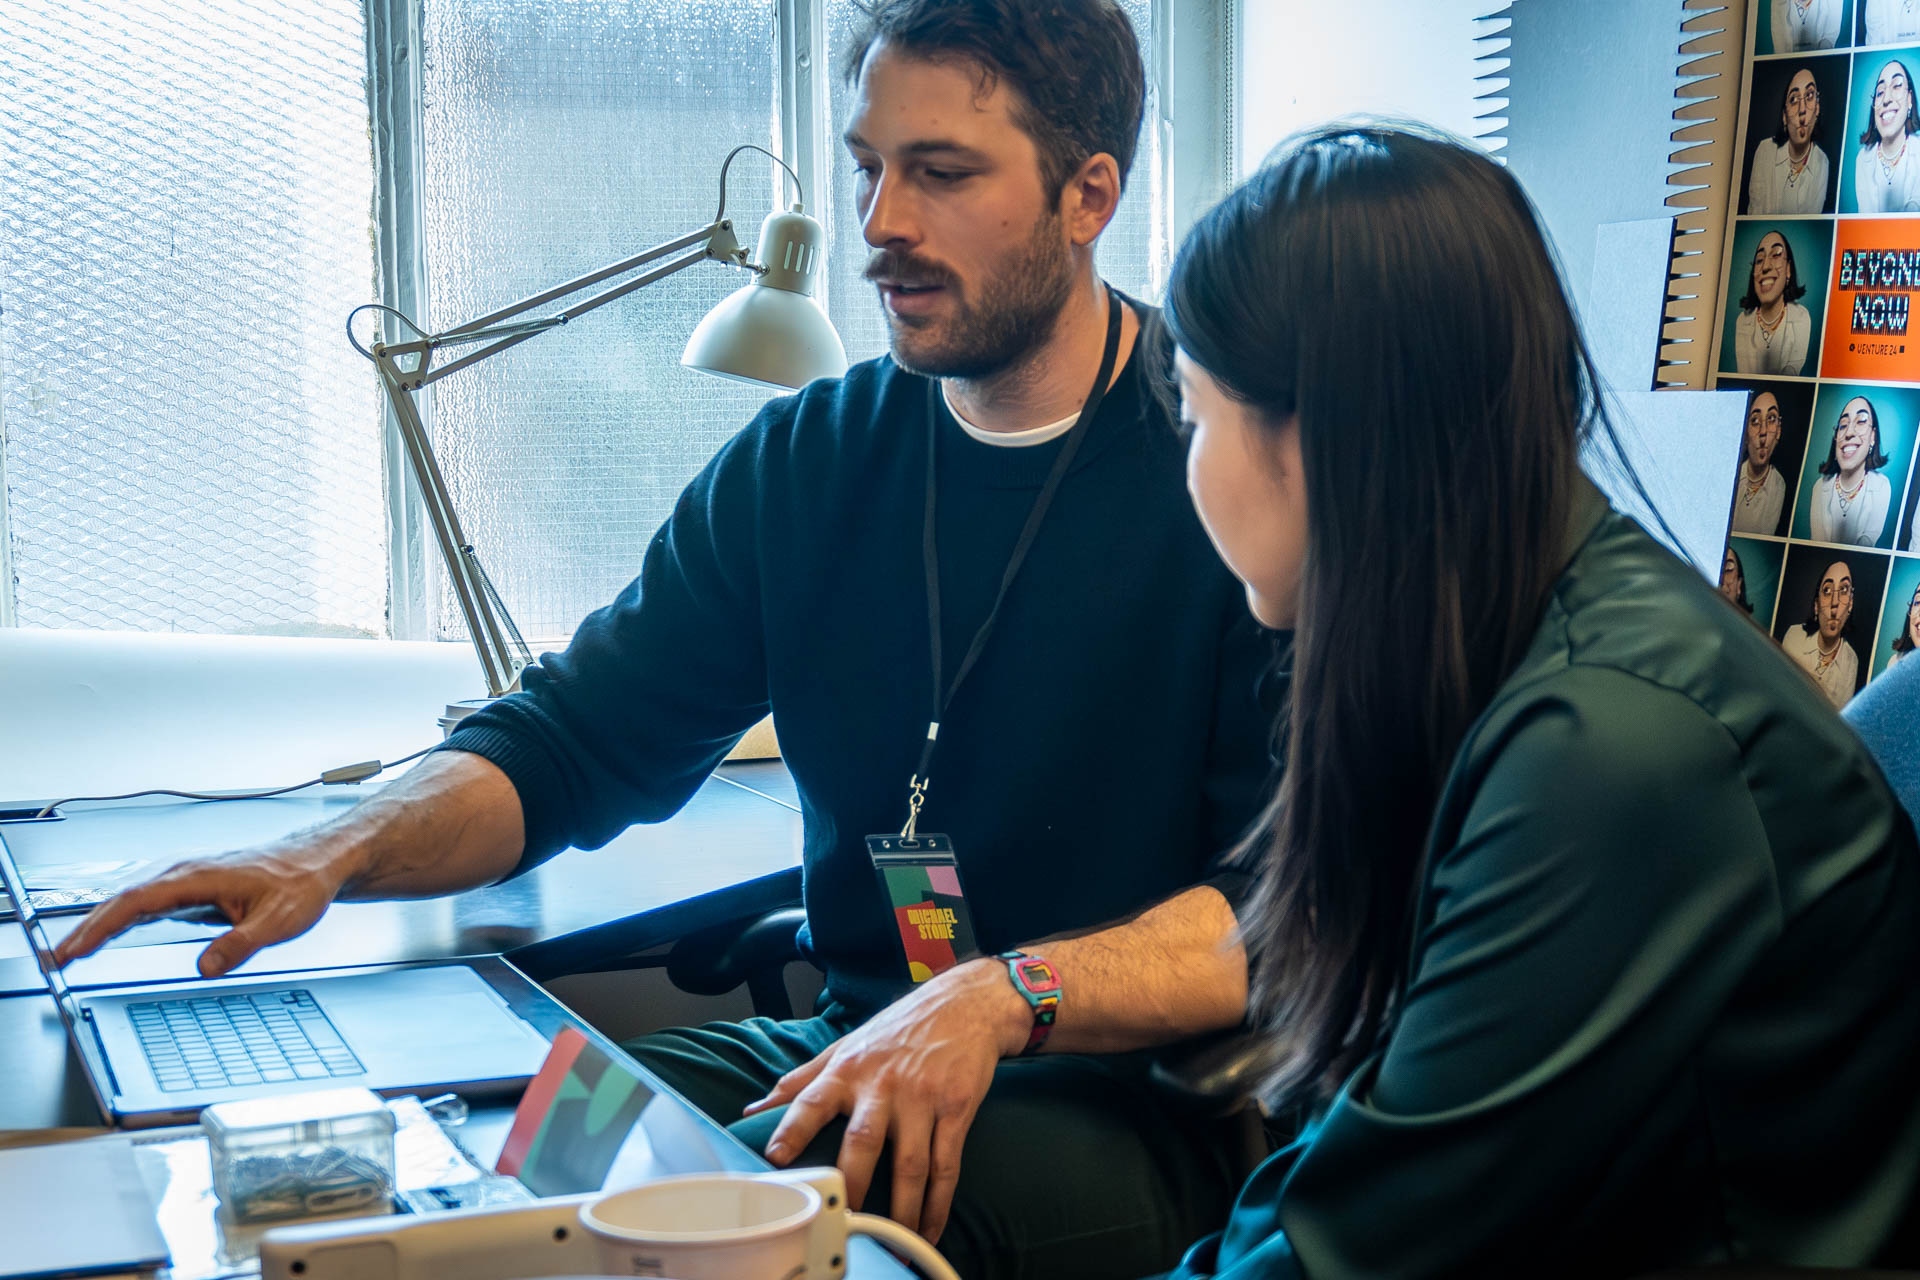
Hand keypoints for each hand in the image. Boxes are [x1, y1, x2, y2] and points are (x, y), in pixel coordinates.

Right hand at [52, 834, 359, 976]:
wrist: (317, 863)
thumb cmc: (301, 883)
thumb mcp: (279, 921)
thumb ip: (240, 944)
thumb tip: (206, 967)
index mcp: (198, 877)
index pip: (135, 902)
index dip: (99, 927)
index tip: (73, 949)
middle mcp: (185, 874)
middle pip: (121, 900)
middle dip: (85, 929)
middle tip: (55, 959)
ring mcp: (186, 880)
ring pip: (130, 901)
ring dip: (97, 924)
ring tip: (68, 952)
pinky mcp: (192, 890)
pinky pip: (146, 904)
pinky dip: (120, 920)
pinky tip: (106, 936)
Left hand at [743, 957, 1028, 1242]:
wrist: (965, 1005)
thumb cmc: (897, 1029)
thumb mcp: (845, 1046)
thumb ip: (800, 1080)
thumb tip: (753, 1111)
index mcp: (848, 1070)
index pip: (812, 1100)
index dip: (792, 1128)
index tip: (775, 1158)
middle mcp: (883, 1084)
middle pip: (863, 1140)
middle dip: (851, 1183)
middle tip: (842, 1220)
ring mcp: (922, 1097)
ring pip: (909, 1163)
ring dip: (902, 1209)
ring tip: (893, 1241)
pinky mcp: (957, 1107)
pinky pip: (946, 1163)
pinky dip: (938, 1202)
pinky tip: (929, 1227)